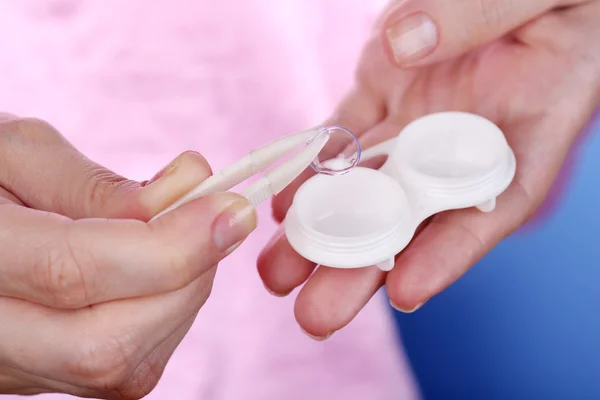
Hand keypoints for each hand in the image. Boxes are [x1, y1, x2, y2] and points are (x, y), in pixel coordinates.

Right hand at [0, 115, 256, 397]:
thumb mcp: (16, 153)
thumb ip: (97, 184)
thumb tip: (189, 193)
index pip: (74, 273)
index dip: (170, 245)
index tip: (232, 208)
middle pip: (107, 346)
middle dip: (186, 278)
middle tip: (217, 216)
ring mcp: (16, 369)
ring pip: (126, 367)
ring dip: (184, 296)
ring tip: (183, 235)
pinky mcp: (48, 377)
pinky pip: (129, 366)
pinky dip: (169, 314)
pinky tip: (163, 270)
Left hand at [258, 0, 599, 338]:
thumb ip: (481, 14)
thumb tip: (403, 46)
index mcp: (524, 128)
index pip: (488, 206)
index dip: (450, 254)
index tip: (406, 293)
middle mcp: (462, 140)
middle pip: (412, 217)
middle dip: (362, 268)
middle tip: (315, 318)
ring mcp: (417, 119)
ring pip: (366, 186)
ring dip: (322, 231)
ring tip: (277, 274)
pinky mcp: (382, 90)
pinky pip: (344, 136)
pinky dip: (314, 169)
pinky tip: (284, 205)